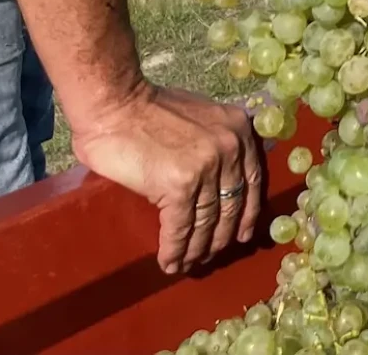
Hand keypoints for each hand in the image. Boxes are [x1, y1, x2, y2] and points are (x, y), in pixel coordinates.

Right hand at [70, 84, 264, 273]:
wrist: (115, 103)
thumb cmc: (147, 108)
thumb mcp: (201, 114)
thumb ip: (215, 137)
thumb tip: (219, 168)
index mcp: (238, 129)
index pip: (253, 180)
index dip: (248, 212)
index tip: (243, 233)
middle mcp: (230, 149)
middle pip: (232, 205)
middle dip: (222, 237)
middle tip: (210, 256)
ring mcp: (206, 168)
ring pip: (207, 222)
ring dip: (197, 249)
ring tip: (187, 264)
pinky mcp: (179, 186)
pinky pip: (180, 228)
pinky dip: (174, 250)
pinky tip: (169, 263)